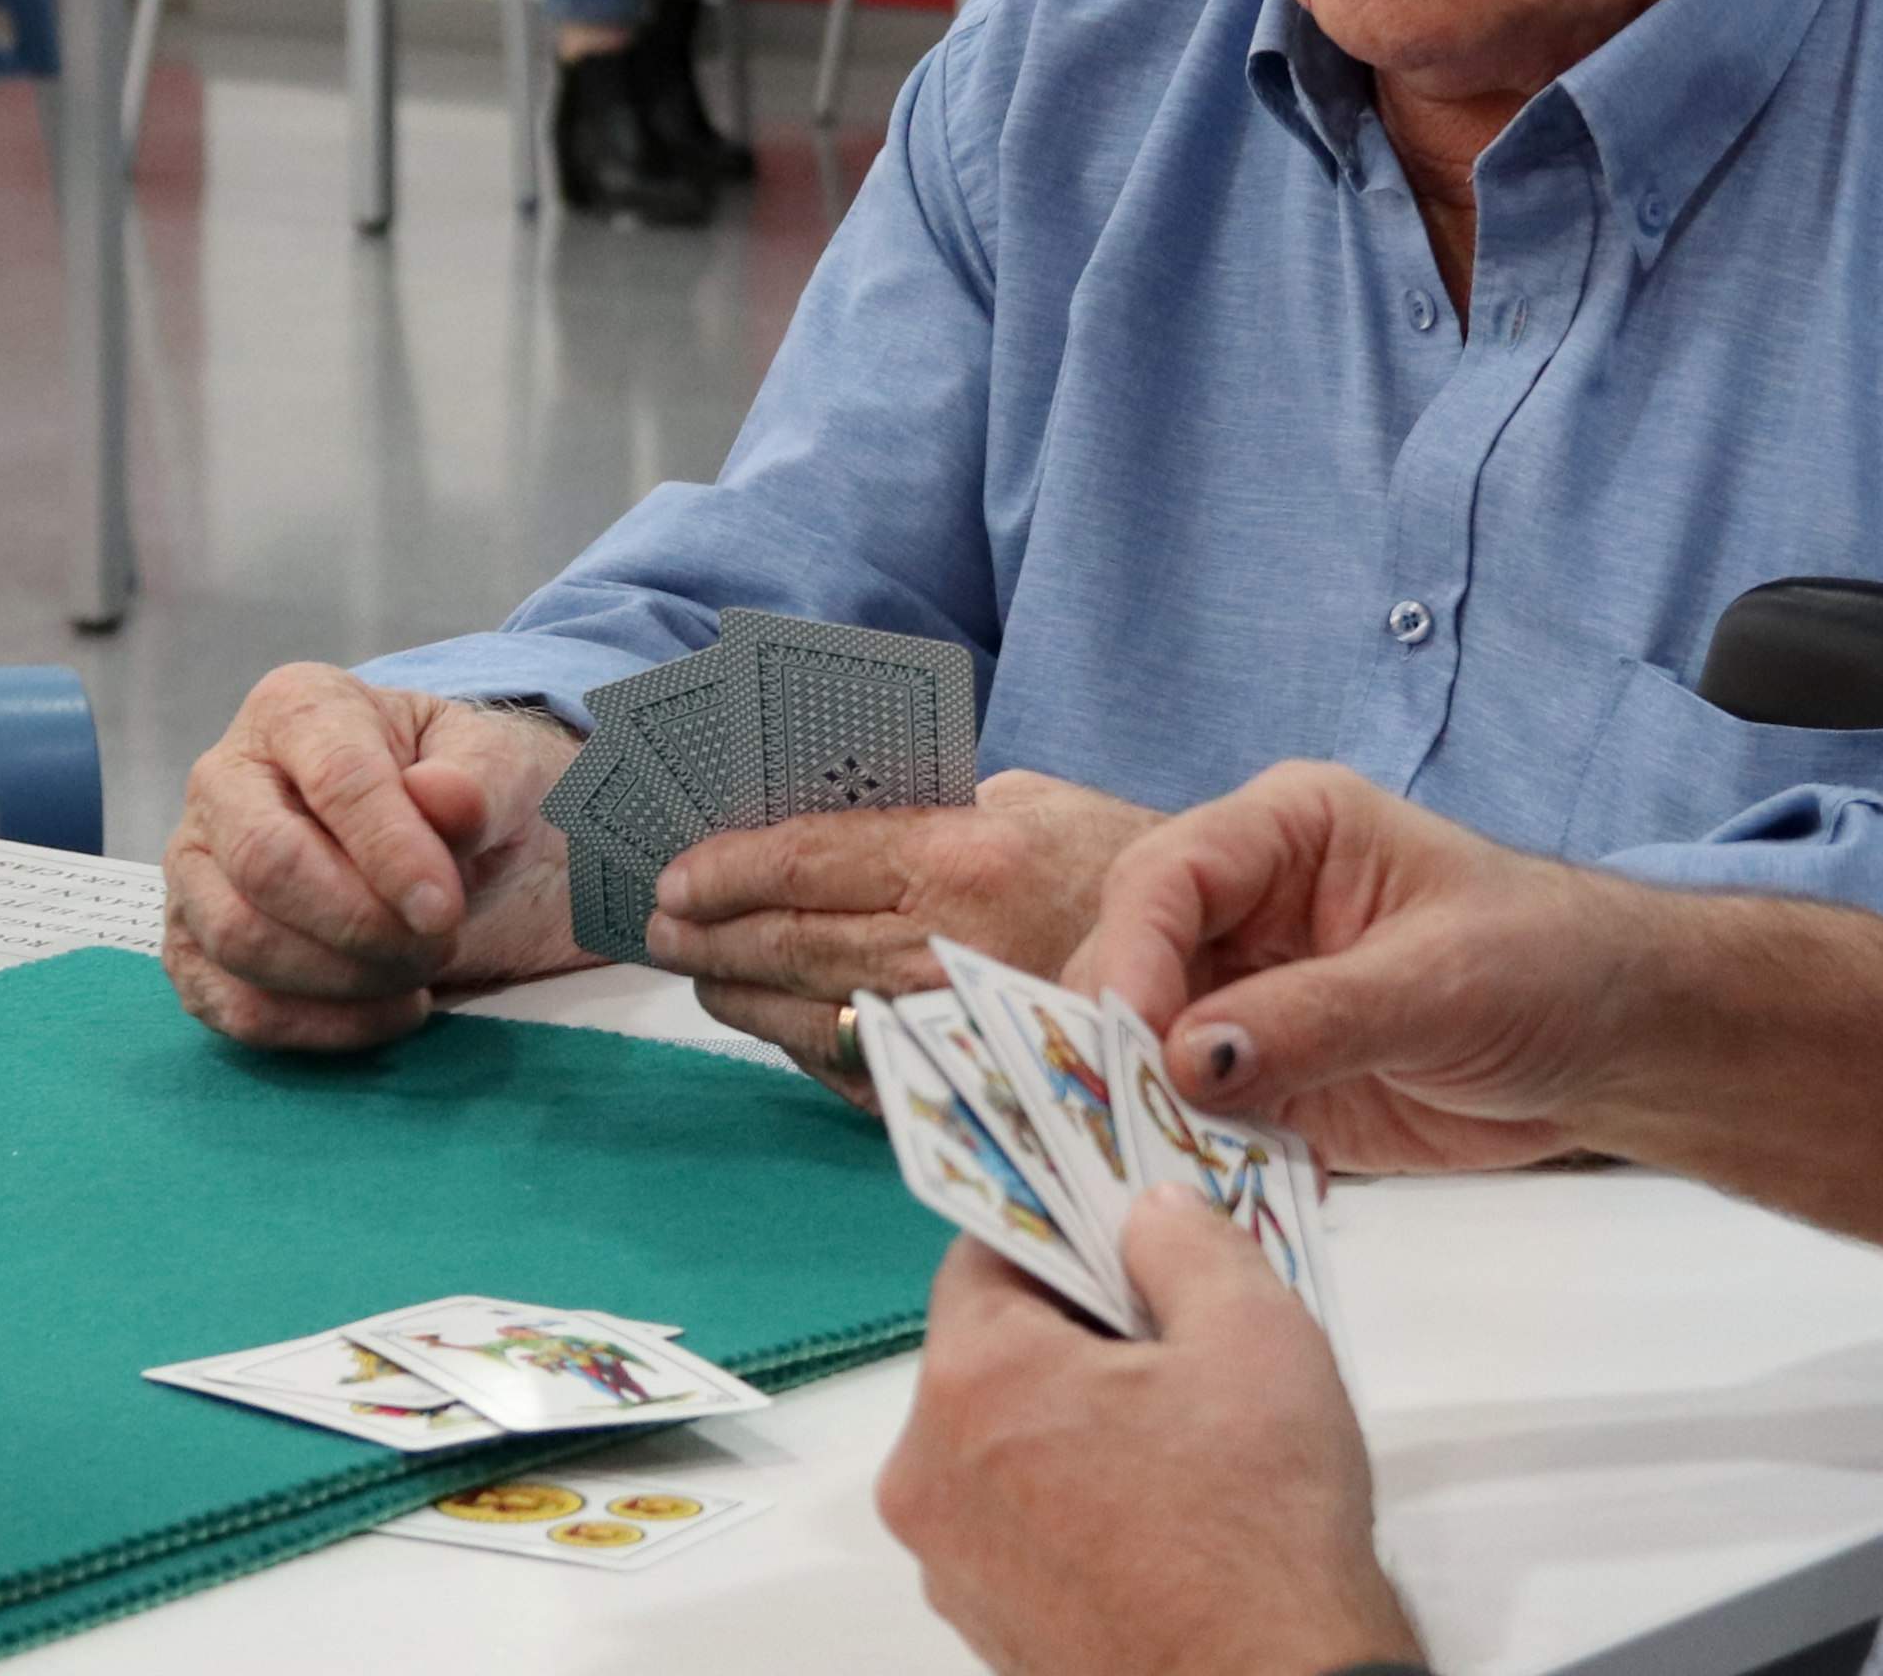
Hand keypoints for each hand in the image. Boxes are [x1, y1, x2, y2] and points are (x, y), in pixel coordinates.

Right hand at [164, 663, 583, 1050]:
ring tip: (420, 970)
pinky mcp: (192, 946)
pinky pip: (230, 1006)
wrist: (437, 846)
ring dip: (344, 977)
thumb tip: (441, 796)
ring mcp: (194, 866)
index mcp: (297, 709)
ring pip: (238, 938)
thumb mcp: (498, 765)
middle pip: (266, 863)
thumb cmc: (459, 792)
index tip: (442, 909)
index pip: (336, 779)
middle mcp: (223, 778)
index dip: (391, 850)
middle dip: (362, 923)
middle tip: (439, 941)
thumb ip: (481, 779)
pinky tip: (390, 1011)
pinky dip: (317, 1027)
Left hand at [651, 771, 1161, 1094]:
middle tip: (662, 927)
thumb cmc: (1120, 866)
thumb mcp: (1036, 800)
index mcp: (961, 855)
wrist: (1219, 960)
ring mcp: (957, 1023)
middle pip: (787, 942)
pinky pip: (859, 1073)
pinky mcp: (972, 1082)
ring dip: (738, 996)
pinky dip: (803, 1051)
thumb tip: (831, 817)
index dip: (724, 868)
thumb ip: (934, 807)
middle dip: (708, 936)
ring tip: (700, 974)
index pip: (804, 861)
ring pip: (807, 1016)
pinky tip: (777, 1027)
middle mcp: (948, 943)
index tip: (675, 874)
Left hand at [884, 1200, 1416, 1675]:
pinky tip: (1163, 1510)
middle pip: (991, 1354)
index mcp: (974, 1385)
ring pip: (1003, 1443)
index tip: (1125, 1236)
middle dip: (1078, 1333)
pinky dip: (1073, 1499)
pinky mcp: (989, 1628)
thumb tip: (1150, 1214)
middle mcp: (930, 1478)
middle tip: (1175, 1337)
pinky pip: (1017, 1523)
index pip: (987, 1253)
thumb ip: (1190, 1245)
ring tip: (1182, 1433)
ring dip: (1075, 1420)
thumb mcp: (1257, 1335)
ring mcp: (953, 1566)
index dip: (1065, 1231)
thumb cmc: (1259, 1528)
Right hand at [1070, 763, 1654, 1177]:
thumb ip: (1316, 1017)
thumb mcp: (1440, 982)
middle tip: (1117, 1126)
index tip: (1128, 1040)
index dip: (1131, 954)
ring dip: (1143, 1114)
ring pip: (1145, 1050)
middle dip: (1115, 1044)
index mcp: (1285, 832)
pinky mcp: (1265, 1081)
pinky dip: (1191, 1159)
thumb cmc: (1550, 964)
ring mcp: (1248, 997)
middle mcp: (1246, 908)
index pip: (1166, 877)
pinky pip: (1194, 1120)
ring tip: (1151, 1177)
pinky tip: (1207, 1200)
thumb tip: (1192, 1059)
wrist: (1617, 1044)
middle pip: (1130, 962)